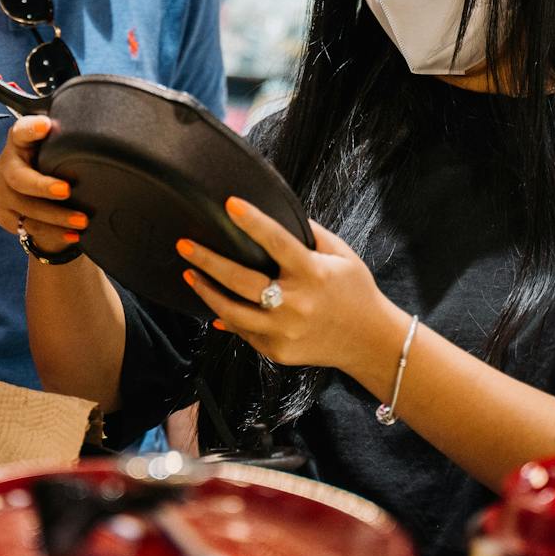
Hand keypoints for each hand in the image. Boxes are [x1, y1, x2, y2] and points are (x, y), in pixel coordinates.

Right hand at [0, 116, 88, 257]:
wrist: (40, 197)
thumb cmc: (54, 164)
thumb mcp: (59, 149)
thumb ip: (70, 137)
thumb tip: (104, 124)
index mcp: (20, 142)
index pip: (21, 131)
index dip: (31, 128)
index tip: (46, 126)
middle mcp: (7, 165)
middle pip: (19, 177)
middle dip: (43, 186)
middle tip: (67, 190)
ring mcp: (3, 192)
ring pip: (25, 208)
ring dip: (55, 217)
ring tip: (81, 221)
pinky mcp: (5, 215)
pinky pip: (27, 228)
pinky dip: (52, 233)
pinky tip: (72, 235)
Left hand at [178, 197, 399, 372]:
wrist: (370, 342)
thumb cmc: (355, 291)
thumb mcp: (342, 255)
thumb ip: (312, 233)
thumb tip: (280, 211)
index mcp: (313, 274)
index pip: (278, 242)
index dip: (253, 222)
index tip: (229, 204)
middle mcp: (296, 304)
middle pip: (242, 281)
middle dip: (208, 261)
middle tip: (184, 245)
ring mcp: (284, 332)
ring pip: (233, 312)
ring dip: (206, 292)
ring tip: (189, 274)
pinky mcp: (277, 351)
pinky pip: (244, 332)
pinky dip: (226, 316)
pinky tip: (211, 302)